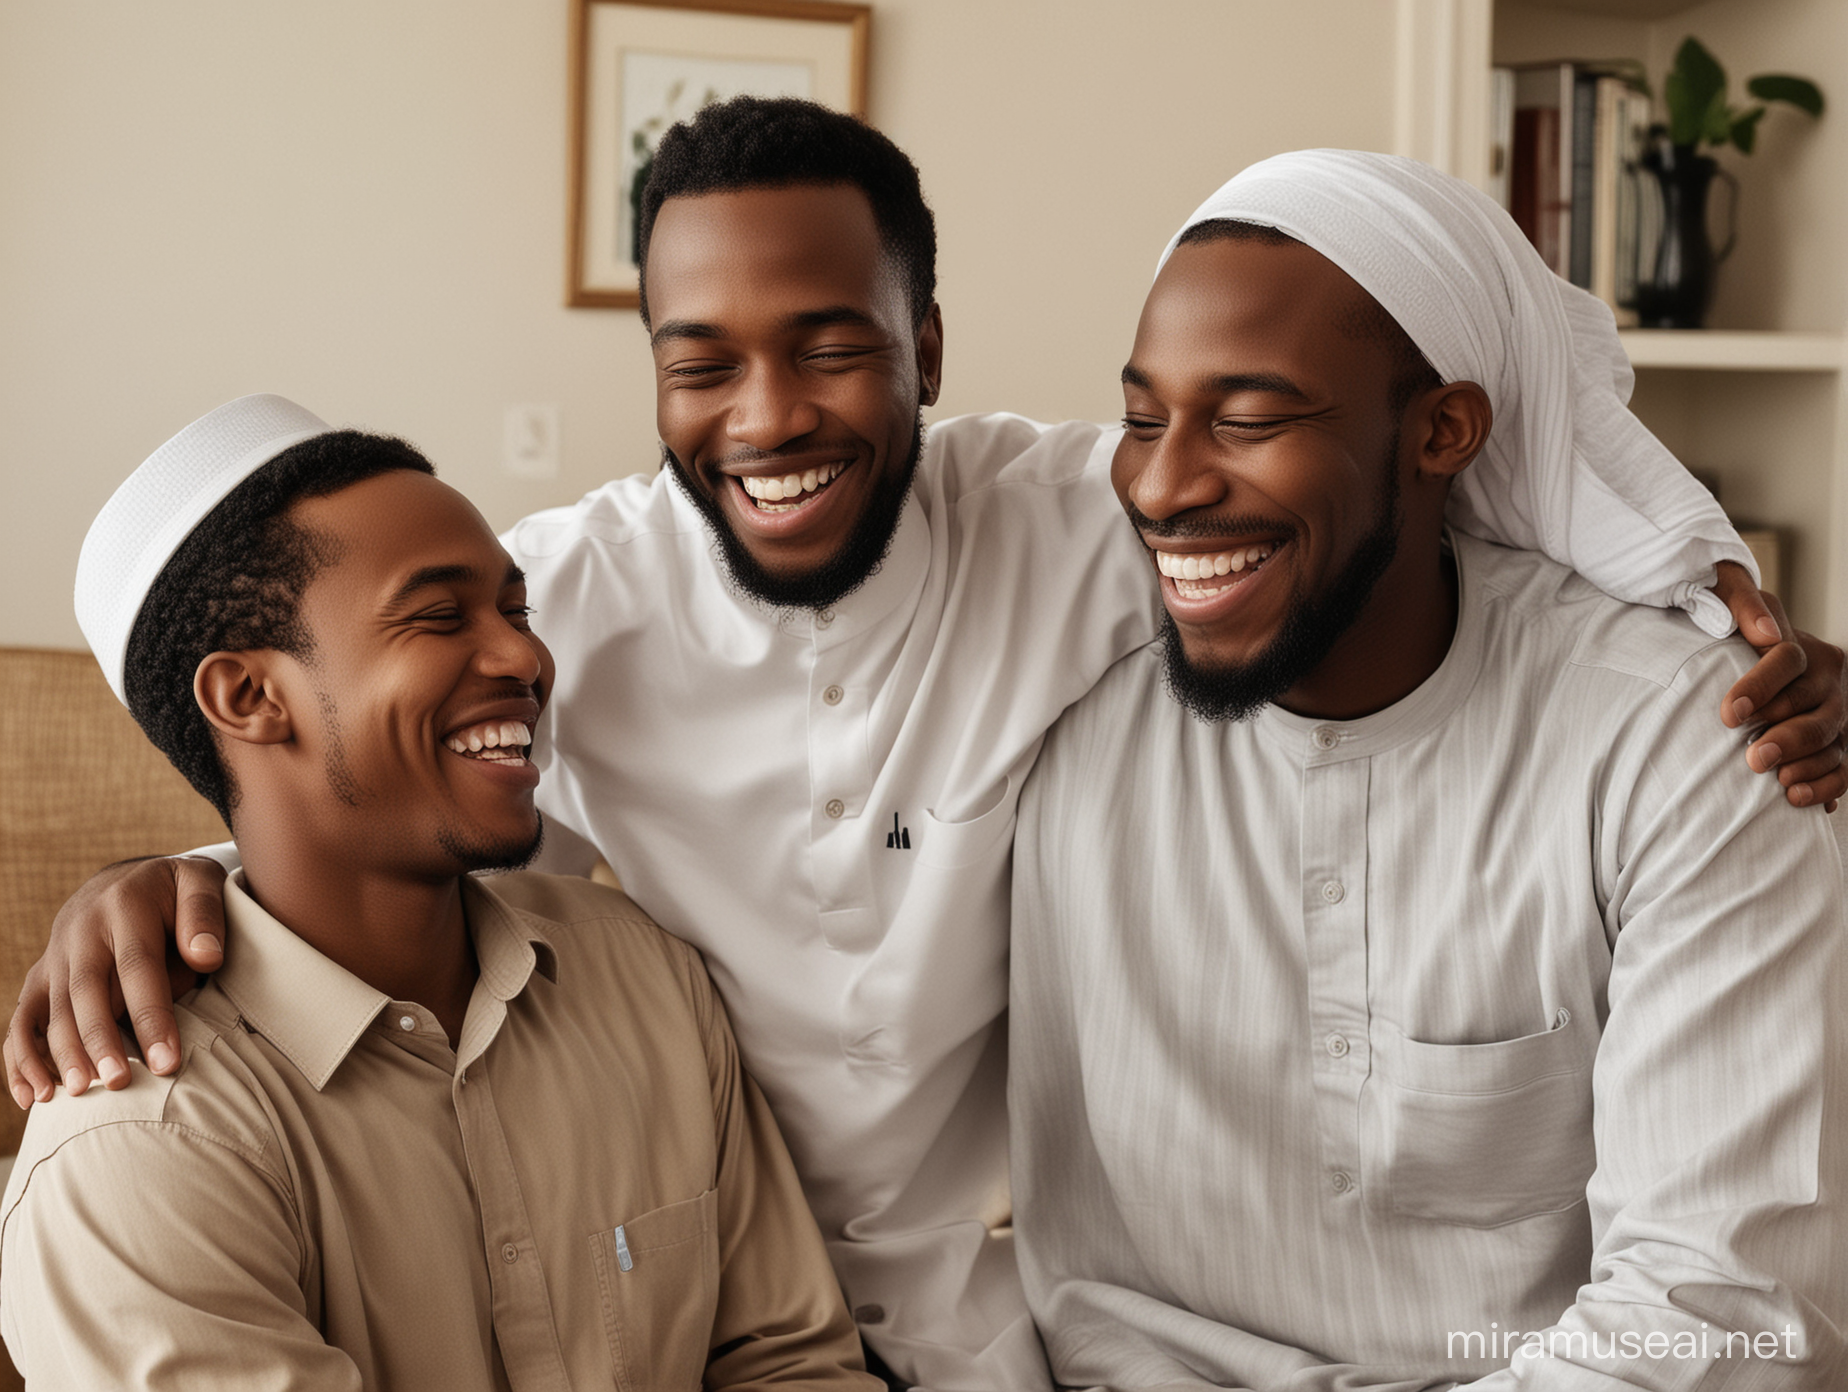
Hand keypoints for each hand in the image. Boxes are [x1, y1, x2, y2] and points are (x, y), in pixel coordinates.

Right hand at [4, 856, 228, 1109]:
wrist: (125, 880)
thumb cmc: (175, 889)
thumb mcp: (200, 882)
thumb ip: (205, 916)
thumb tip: (206, 957)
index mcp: (124, 906)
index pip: (137, 966)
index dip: (151, 1016)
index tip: (167, 1061)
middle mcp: (80, 932)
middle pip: (87, 992)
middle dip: (101, 1040)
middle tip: (121, 1082)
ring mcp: (55, 956)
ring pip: (52, 1010)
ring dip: (62, 1054)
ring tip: (81, 1092)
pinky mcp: (41, 978)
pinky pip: (23, 1021)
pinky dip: (22, 1059)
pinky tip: (35, 1097)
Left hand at [1713, 562, 1845, 811]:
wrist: (1758, 668)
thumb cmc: (1735, 640)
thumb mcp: (1733, 610)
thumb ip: (1742, 606)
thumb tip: (1765, 633)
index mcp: (1803, 647)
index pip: (1787, 661)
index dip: (1759, 687)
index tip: (1730, 714)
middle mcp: (1829, 679)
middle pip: (1815, 710)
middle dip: (1785, 736)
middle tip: (1754, 758)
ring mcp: (1840, 713)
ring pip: (1832, 741)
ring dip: (1806, 763)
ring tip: (1777, 780)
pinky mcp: (1842, 744)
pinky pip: (1844, 768)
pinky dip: (1825, 786)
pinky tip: (1796, 798)